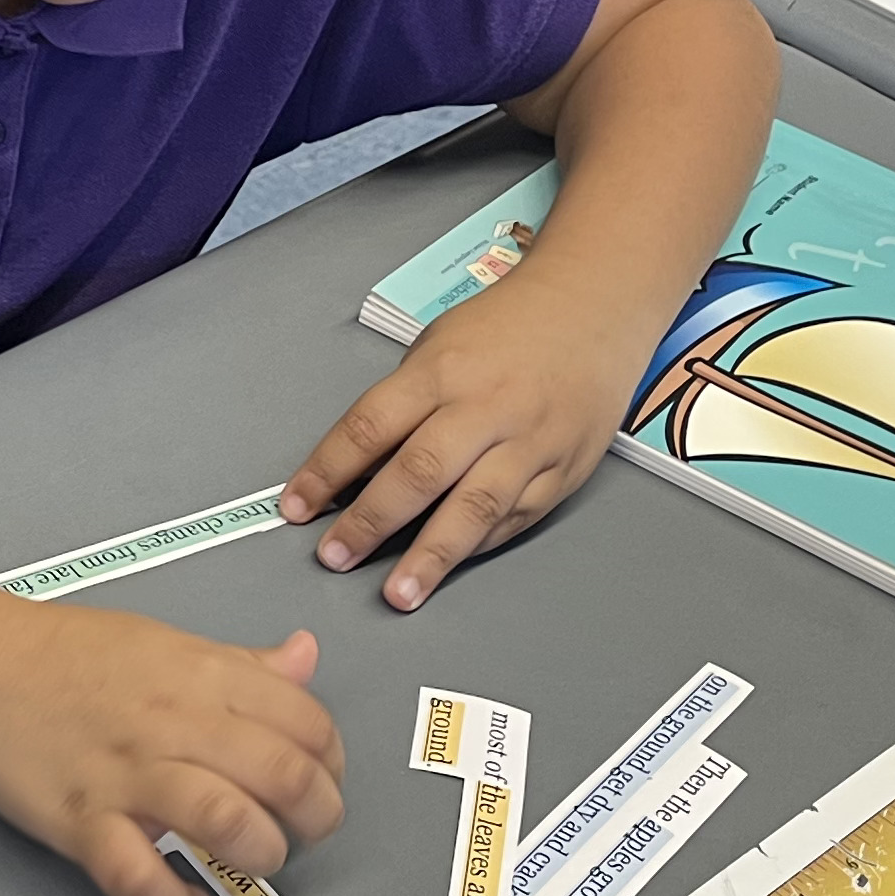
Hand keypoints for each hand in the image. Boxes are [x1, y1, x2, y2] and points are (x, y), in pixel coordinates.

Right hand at [0, 589, 344, 895]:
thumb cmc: (63, 651)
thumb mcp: (164, 639)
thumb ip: (240, 663)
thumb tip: (306, 658)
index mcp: (201, 673)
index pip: (307, 720)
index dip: (331, 762)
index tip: (318, 782)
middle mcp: (175, 720)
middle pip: (285, 775)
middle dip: (316, 817)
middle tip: (301, 831)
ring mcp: (126, 773)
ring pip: (229, 820)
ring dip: (260, 854)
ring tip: (252, 862)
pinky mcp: (78, 820)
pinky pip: (138, 877)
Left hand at [283, 270, 650, 611]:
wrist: (596, 303)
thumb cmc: (511, 325)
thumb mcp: (441, 344)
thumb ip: (405, 404)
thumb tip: (359, 467)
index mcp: (443, 371)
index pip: (370, 427)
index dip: (327, 471)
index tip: (299, 506)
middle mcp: (486, 407)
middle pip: (419, 472)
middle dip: (370, 521)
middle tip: (336, 556)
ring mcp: (529, 440)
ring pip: (475, 505)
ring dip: (432, 555)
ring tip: (399, 592)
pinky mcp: (562, 468)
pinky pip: (515, 516)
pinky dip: (478, 544)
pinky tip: (449, 565)